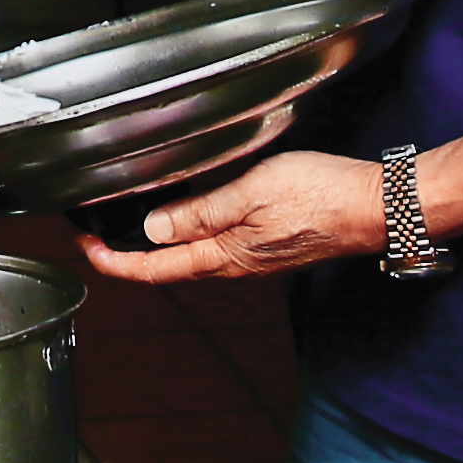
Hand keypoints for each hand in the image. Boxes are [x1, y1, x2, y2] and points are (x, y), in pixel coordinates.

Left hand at [86, 148, 395, 284]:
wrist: (376, 208)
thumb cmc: (322, 196)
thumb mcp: (249, 193)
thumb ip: (199, 213)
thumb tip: (151, 229)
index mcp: (223, 256)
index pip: (152, 269)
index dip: (113, 262)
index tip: (85, 247)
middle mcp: (235, 264)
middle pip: (167, 267)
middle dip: (128, 254)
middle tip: (97, 234)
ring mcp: (253, 258)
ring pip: (191, 257)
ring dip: (156, 246)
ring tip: (131, 226)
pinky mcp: (270, 245)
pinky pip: (217, 247)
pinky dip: (189, 236)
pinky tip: (188, 218)